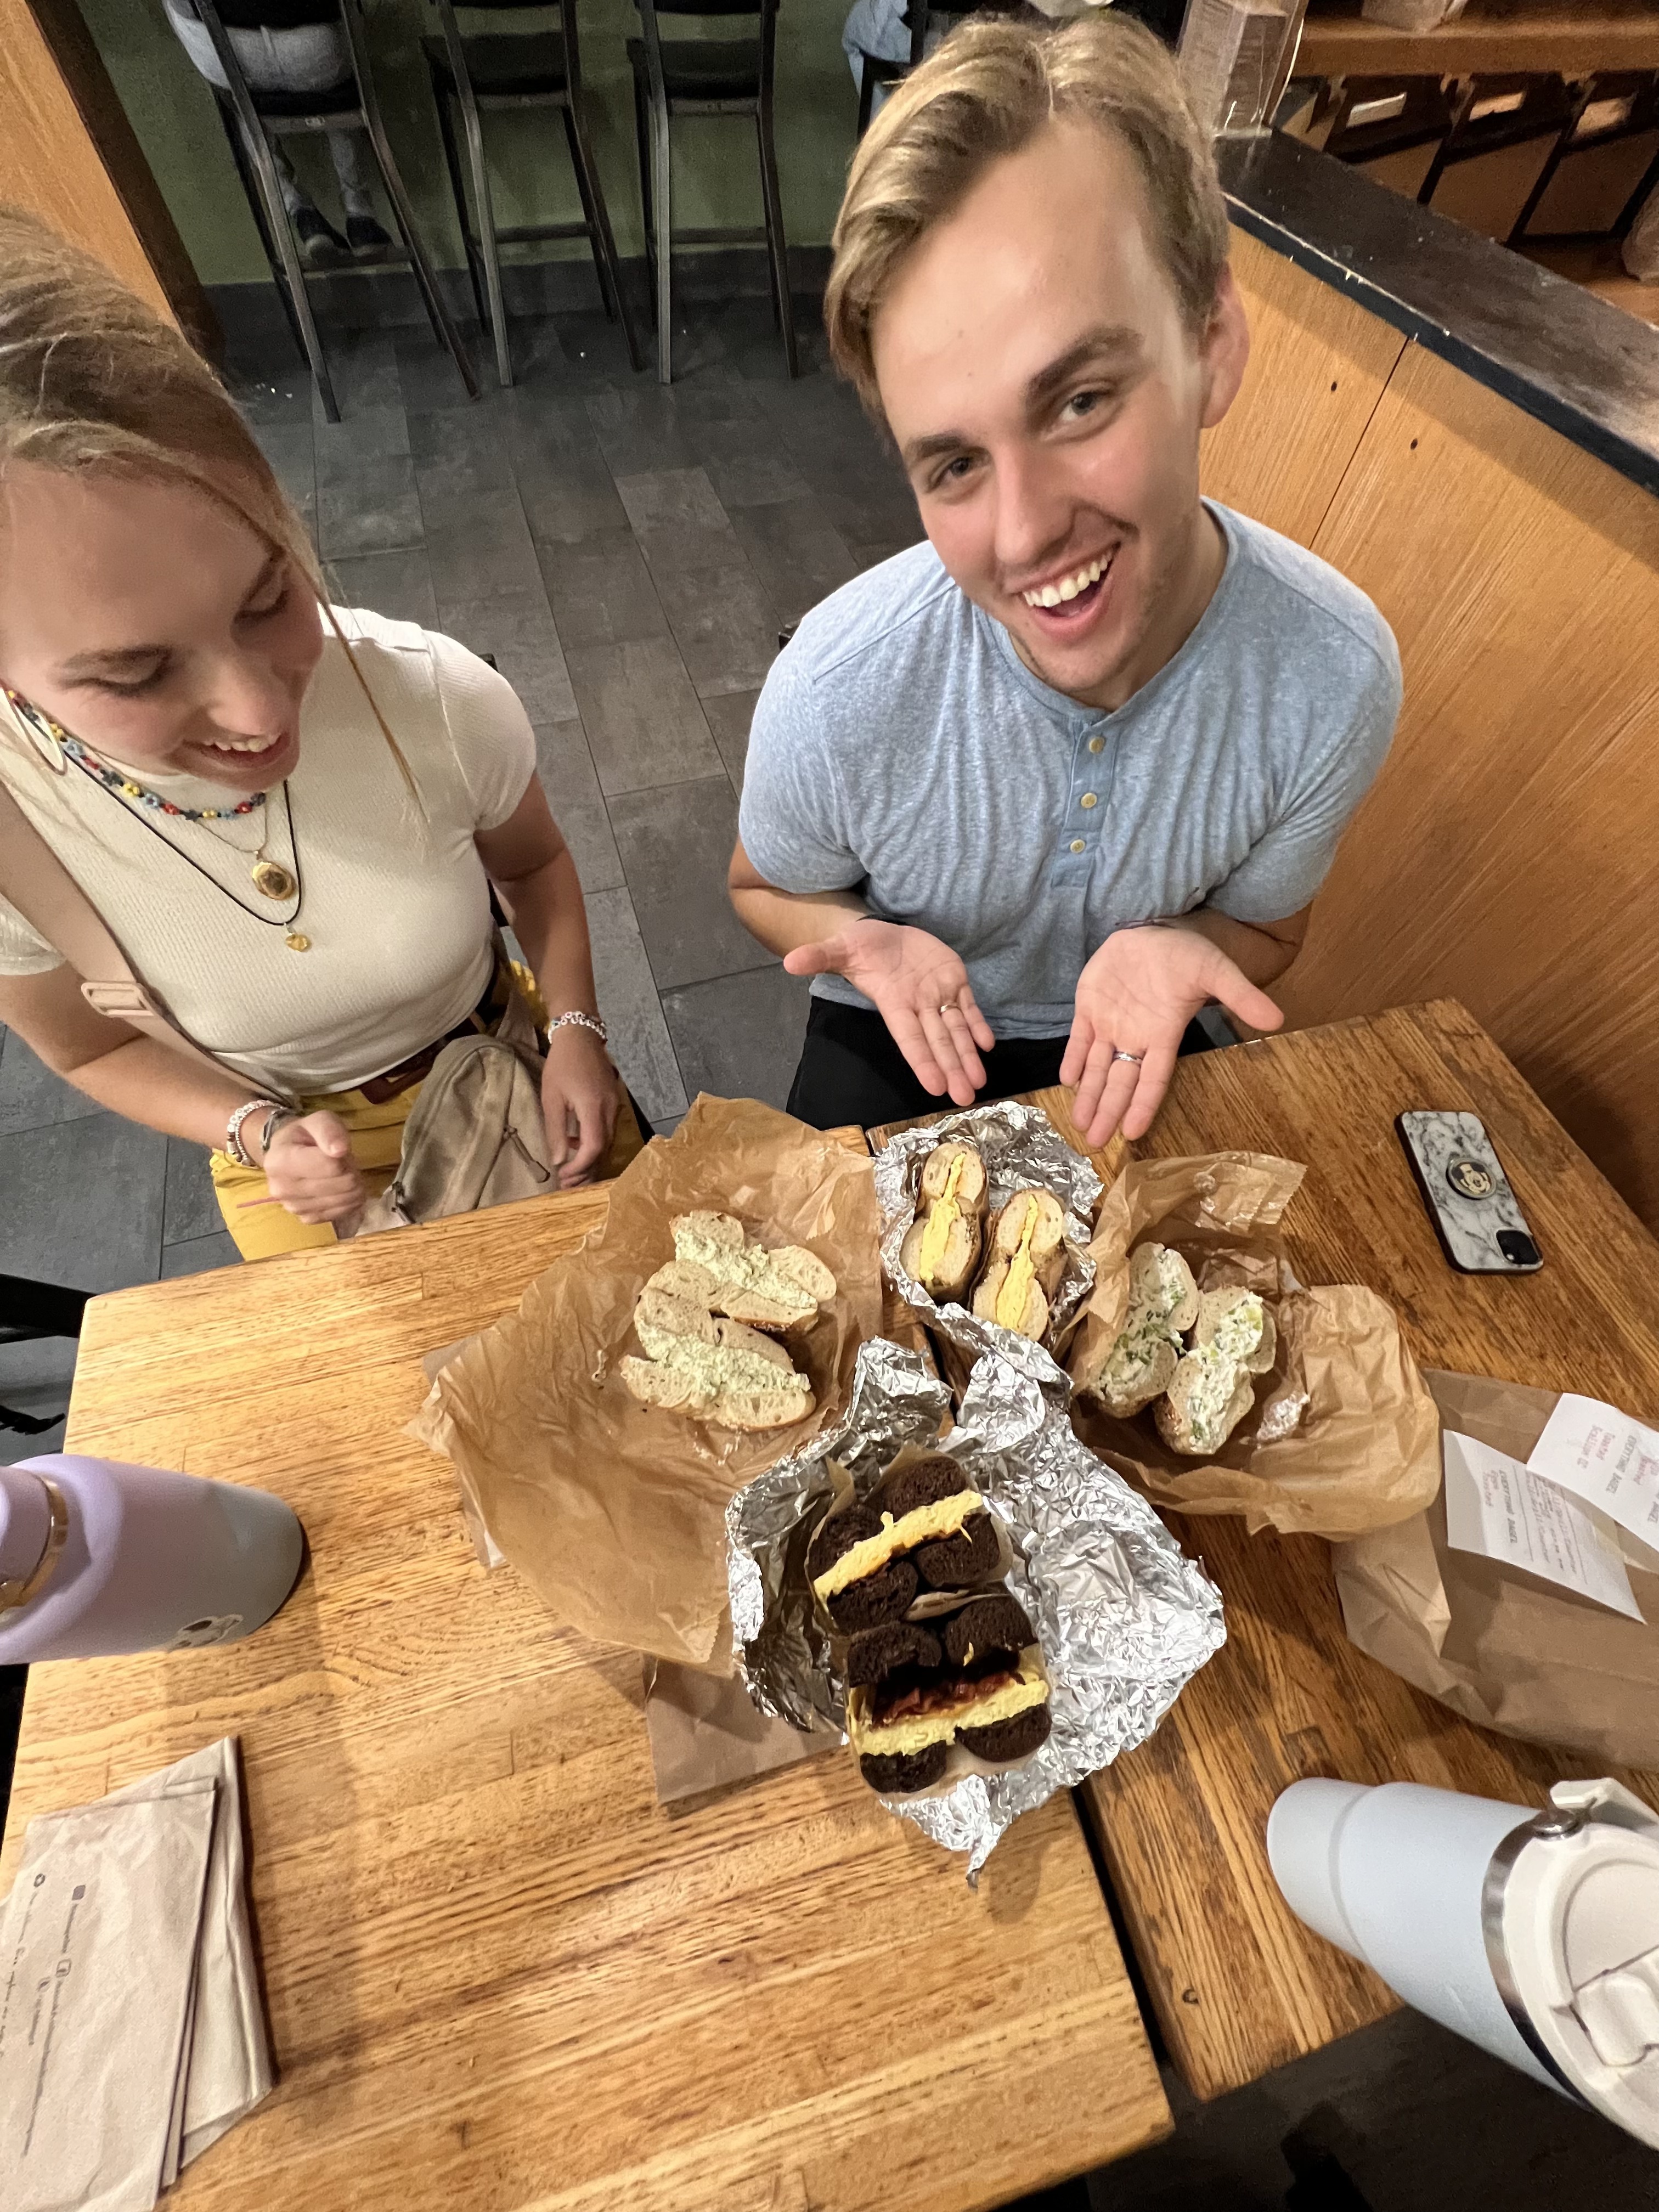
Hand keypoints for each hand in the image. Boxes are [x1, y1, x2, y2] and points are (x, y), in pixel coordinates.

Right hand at [258, 1111, 365, 1224]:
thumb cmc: (304, 1136)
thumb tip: (340, 1150)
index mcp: (280, 1161)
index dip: (344, 1157)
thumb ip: (330, 1130)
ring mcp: (292, 1207)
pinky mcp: (305, 1219)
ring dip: (352, 1186)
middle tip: (342, 1163)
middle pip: (342, 1183)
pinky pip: (340, 1213)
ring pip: (344, 1200)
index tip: (337, 1151)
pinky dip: (348, 1201)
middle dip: (351, 1170)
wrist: (286, 1154)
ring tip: (339, 1174)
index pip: (332, 1165)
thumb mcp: (318, 1120)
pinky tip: (339, 1190)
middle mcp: (281, 1188)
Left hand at [541, 1023, 619, 1187]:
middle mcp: (609, 1110)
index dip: (580, 1167)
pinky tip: (577, 1146)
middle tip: (568, 1185)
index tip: (563, 1176)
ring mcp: (614, 1107)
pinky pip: (607, 1132)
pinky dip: (594, 1145)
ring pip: (607, 1143)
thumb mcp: (552, 1098)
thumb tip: (559, 1160)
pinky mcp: (612, 1103)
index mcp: (593, 1108)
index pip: (593, 1148)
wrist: (581, 1037)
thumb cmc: (562, 1065)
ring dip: (590, 1161)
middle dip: (586, 1171)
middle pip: (603, 1150)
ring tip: (572, 1173)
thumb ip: (556, 1130)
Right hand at [784, 918, 994, 1106]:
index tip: (935, 1086)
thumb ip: (818, 957)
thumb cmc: (859, 946)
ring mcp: (937, 994)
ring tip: (979, 1081)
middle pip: (937, 1041)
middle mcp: (917, 1005)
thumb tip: (790, 961)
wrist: (880, 933)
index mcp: (892, 1002)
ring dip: (968, 1055)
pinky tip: (987, 1044)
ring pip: (956, 1029)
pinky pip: (968, 1006)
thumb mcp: (839, 948)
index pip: (909, 1037)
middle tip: (965, 1097)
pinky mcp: (953, 980)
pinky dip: (977, 1024)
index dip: (922, 1061)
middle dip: (952, 1068)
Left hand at [1062, 925, 1283, 1147]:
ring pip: (1097, 1068)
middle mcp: (1136, 1037)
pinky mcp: (1090, 1006)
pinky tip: (1067, 1080)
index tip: (1132, 1133)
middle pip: (1121, 1082)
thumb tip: (1277, 1020)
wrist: (1158, 928)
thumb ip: (1241, 996)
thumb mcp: (1217, 971)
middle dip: (1108, 1112)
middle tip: (1095, 1142)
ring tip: (1080, 1125)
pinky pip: (1079, 1039)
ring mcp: (1111, 1023)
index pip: (1154, 1079)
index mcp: (1164, 1034)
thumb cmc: (1189, 954)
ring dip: (1089, 1096)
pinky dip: (1073, 1058)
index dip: (1143, 1105)